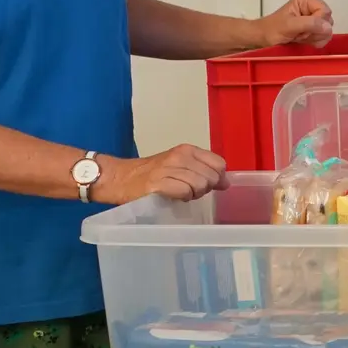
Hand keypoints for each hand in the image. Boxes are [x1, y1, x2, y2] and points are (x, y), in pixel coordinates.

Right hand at [98, 145, 229, 203]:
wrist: (121, 178)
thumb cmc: (151, 174)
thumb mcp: (180, 165)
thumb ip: (203, 170)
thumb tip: (226, 182)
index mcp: (187, 150)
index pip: (219, 164)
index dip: (216, 178)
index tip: (205, 184)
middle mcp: (180, 156)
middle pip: (212, 176)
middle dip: (205, 188)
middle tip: (189, 190)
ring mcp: (168, 168)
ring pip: (200, 185)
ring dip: (193, 194)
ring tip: (180, 193)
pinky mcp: (158, 183)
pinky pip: (185, 192)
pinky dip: (182, 197)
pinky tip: (173, 196)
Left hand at [260, 0, 333, 47]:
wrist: (264, 38)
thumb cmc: (272, 29)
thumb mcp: (289, 25)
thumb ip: (309, 24)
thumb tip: (327, 27)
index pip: (325, 12)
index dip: (316, 24)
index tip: (301, 29)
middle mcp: (313, 6)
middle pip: (328, 21)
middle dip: (315, 32)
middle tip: (298, 33)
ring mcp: (315, 17)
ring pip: (327, 31)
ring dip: (313, 38)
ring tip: (299, 36)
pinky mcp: (315, 27)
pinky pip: (324, 37)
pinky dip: (314, 41)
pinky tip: (303, 40)